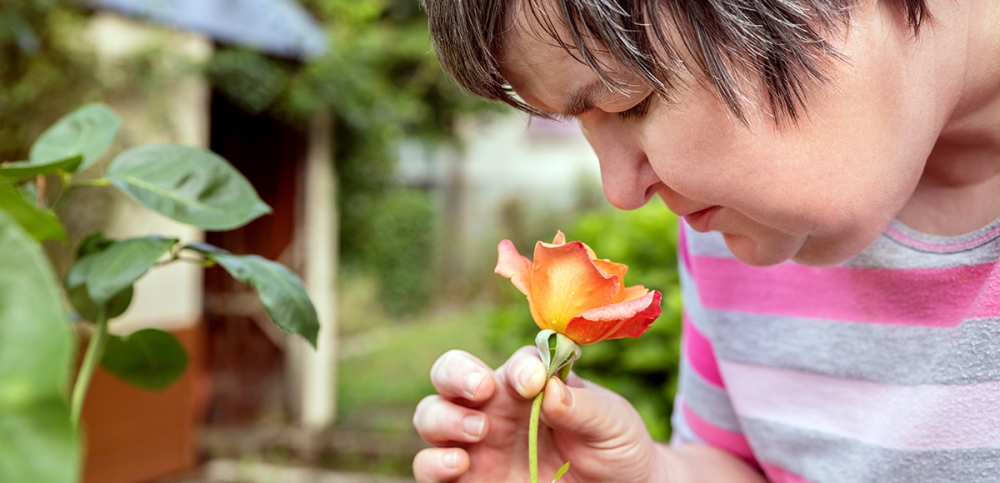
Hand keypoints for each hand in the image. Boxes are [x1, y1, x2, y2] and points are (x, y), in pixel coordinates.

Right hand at [412, 347, 665, 482]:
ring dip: (443, 418)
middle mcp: (495, 408)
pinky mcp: (468, 480)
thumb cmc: (614, 445)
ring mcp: (477, 444)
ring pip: (431, 416)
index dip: (520, 368)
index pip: (515, 364)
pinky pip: (429, 467)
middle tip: (481, 390)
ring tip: (476, 433)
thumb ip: (582, 403)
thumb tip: (548, 388)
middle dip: (455, 374)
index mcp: (529, 384)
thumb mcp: (612, 422)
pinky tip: (459, 465)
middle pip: (449, 374)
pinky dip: (433, 463)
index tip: (534, 382)